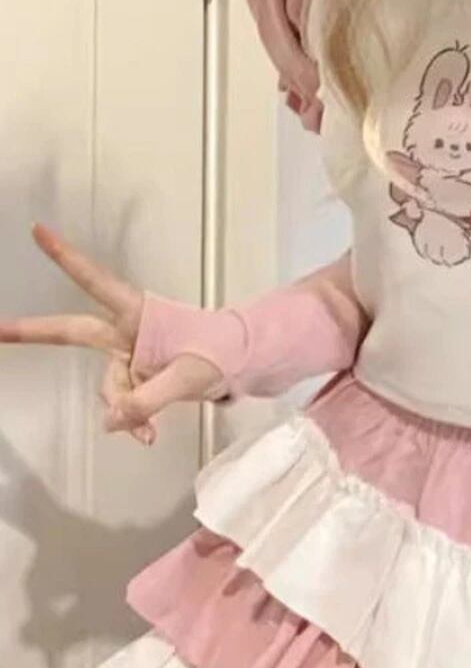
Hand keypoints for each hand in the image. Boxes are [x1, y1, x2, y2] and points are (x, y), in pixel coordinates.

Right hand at [0, 222, 225, 445]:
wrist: (240, 367)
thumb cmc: (218, 356)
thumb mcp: (188, 377)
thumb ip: (148, 400)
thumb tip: (111, 421)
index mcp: (137, 315)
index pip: (96, 283)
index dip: (68, 259)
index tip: (40, 232)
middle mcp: (126, 333)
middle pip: (72, 331)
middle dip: (33, 332)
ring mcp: (130, 356)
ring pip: (109, 386)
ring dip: (123, 409)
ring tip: (148, 433)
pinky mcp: (139, 377)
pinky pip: (124, 403)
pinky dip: (132, 419)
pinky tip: (147, 436)